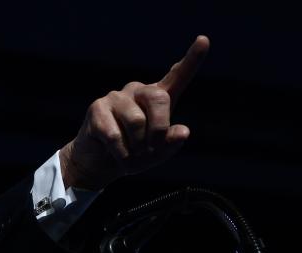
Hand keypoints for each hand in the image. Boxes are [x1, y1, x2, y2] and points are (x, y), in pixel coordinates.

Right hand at [59, 35, 209, 190]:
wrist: (99, 163)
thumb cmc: (133, 154)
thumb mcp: (156, 154)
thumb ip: (171, 143)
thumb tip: (183, 131)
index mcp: (158, 98)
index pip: (177, 76)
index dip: (192, 59)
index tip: (204, 40)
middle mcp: (138, 91)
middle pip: (159, 99)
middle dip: (158, 130)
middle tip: (151, 150)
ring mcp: (116, 97)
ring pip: (136, 122)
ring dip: (137, 148)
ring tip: (132, 156)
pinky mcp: (97, 108)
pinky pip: (115, 136)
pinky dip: (121, 154)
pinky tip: (118, 157)